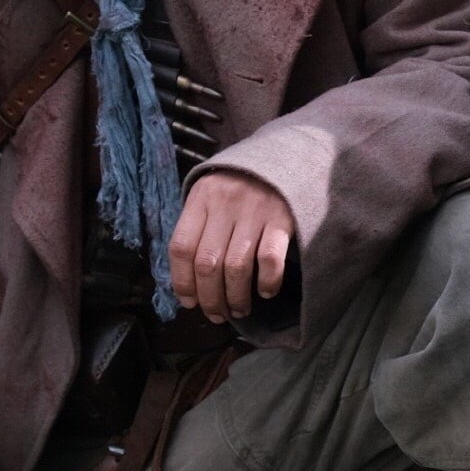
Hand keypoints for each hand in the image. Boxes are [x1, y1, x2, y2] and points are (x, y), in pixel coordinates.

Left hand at [169, 171, 293, 322]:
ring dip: (236, 298)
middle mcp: (225, 203)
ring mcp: (255, 210)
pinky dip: (267, 283)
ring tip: (240, 310)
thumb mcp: (213, 195)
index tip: (190, 303)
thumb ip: (199, 227)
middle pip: (207, 264)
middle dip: (210, 299)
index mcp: (202, 198)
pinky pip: (270, 260)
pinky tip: (266, 292)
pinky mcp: (283, 218)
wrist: (288, 156)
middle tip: (217, 314)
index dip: (182, 282)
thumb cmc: (244, 186)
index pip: (181, 247)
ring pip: (236, 267)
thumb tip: (189, 284)